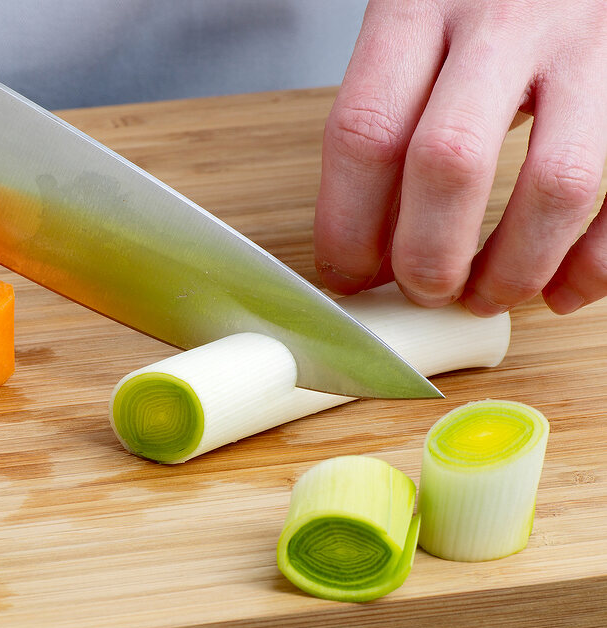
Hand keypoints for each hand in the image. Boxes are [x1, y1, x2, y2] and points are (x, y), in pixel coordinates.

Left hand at [314, 0, 606, 315]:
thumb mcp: (418, 23)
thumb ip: (393, 117)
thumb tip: (370, 250)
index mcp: (418, 3)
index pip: (365, 132)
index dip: (348, 227)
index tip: (349, 276)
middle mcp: (504, 16)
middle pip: (450, 164)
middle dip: (428, 257)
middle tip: (424, 292)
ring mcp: (590, 42)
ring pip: (556, 185)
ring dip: (515, 267)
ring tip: (489, 295)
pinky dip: (596, 260)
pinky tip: (560, 286)